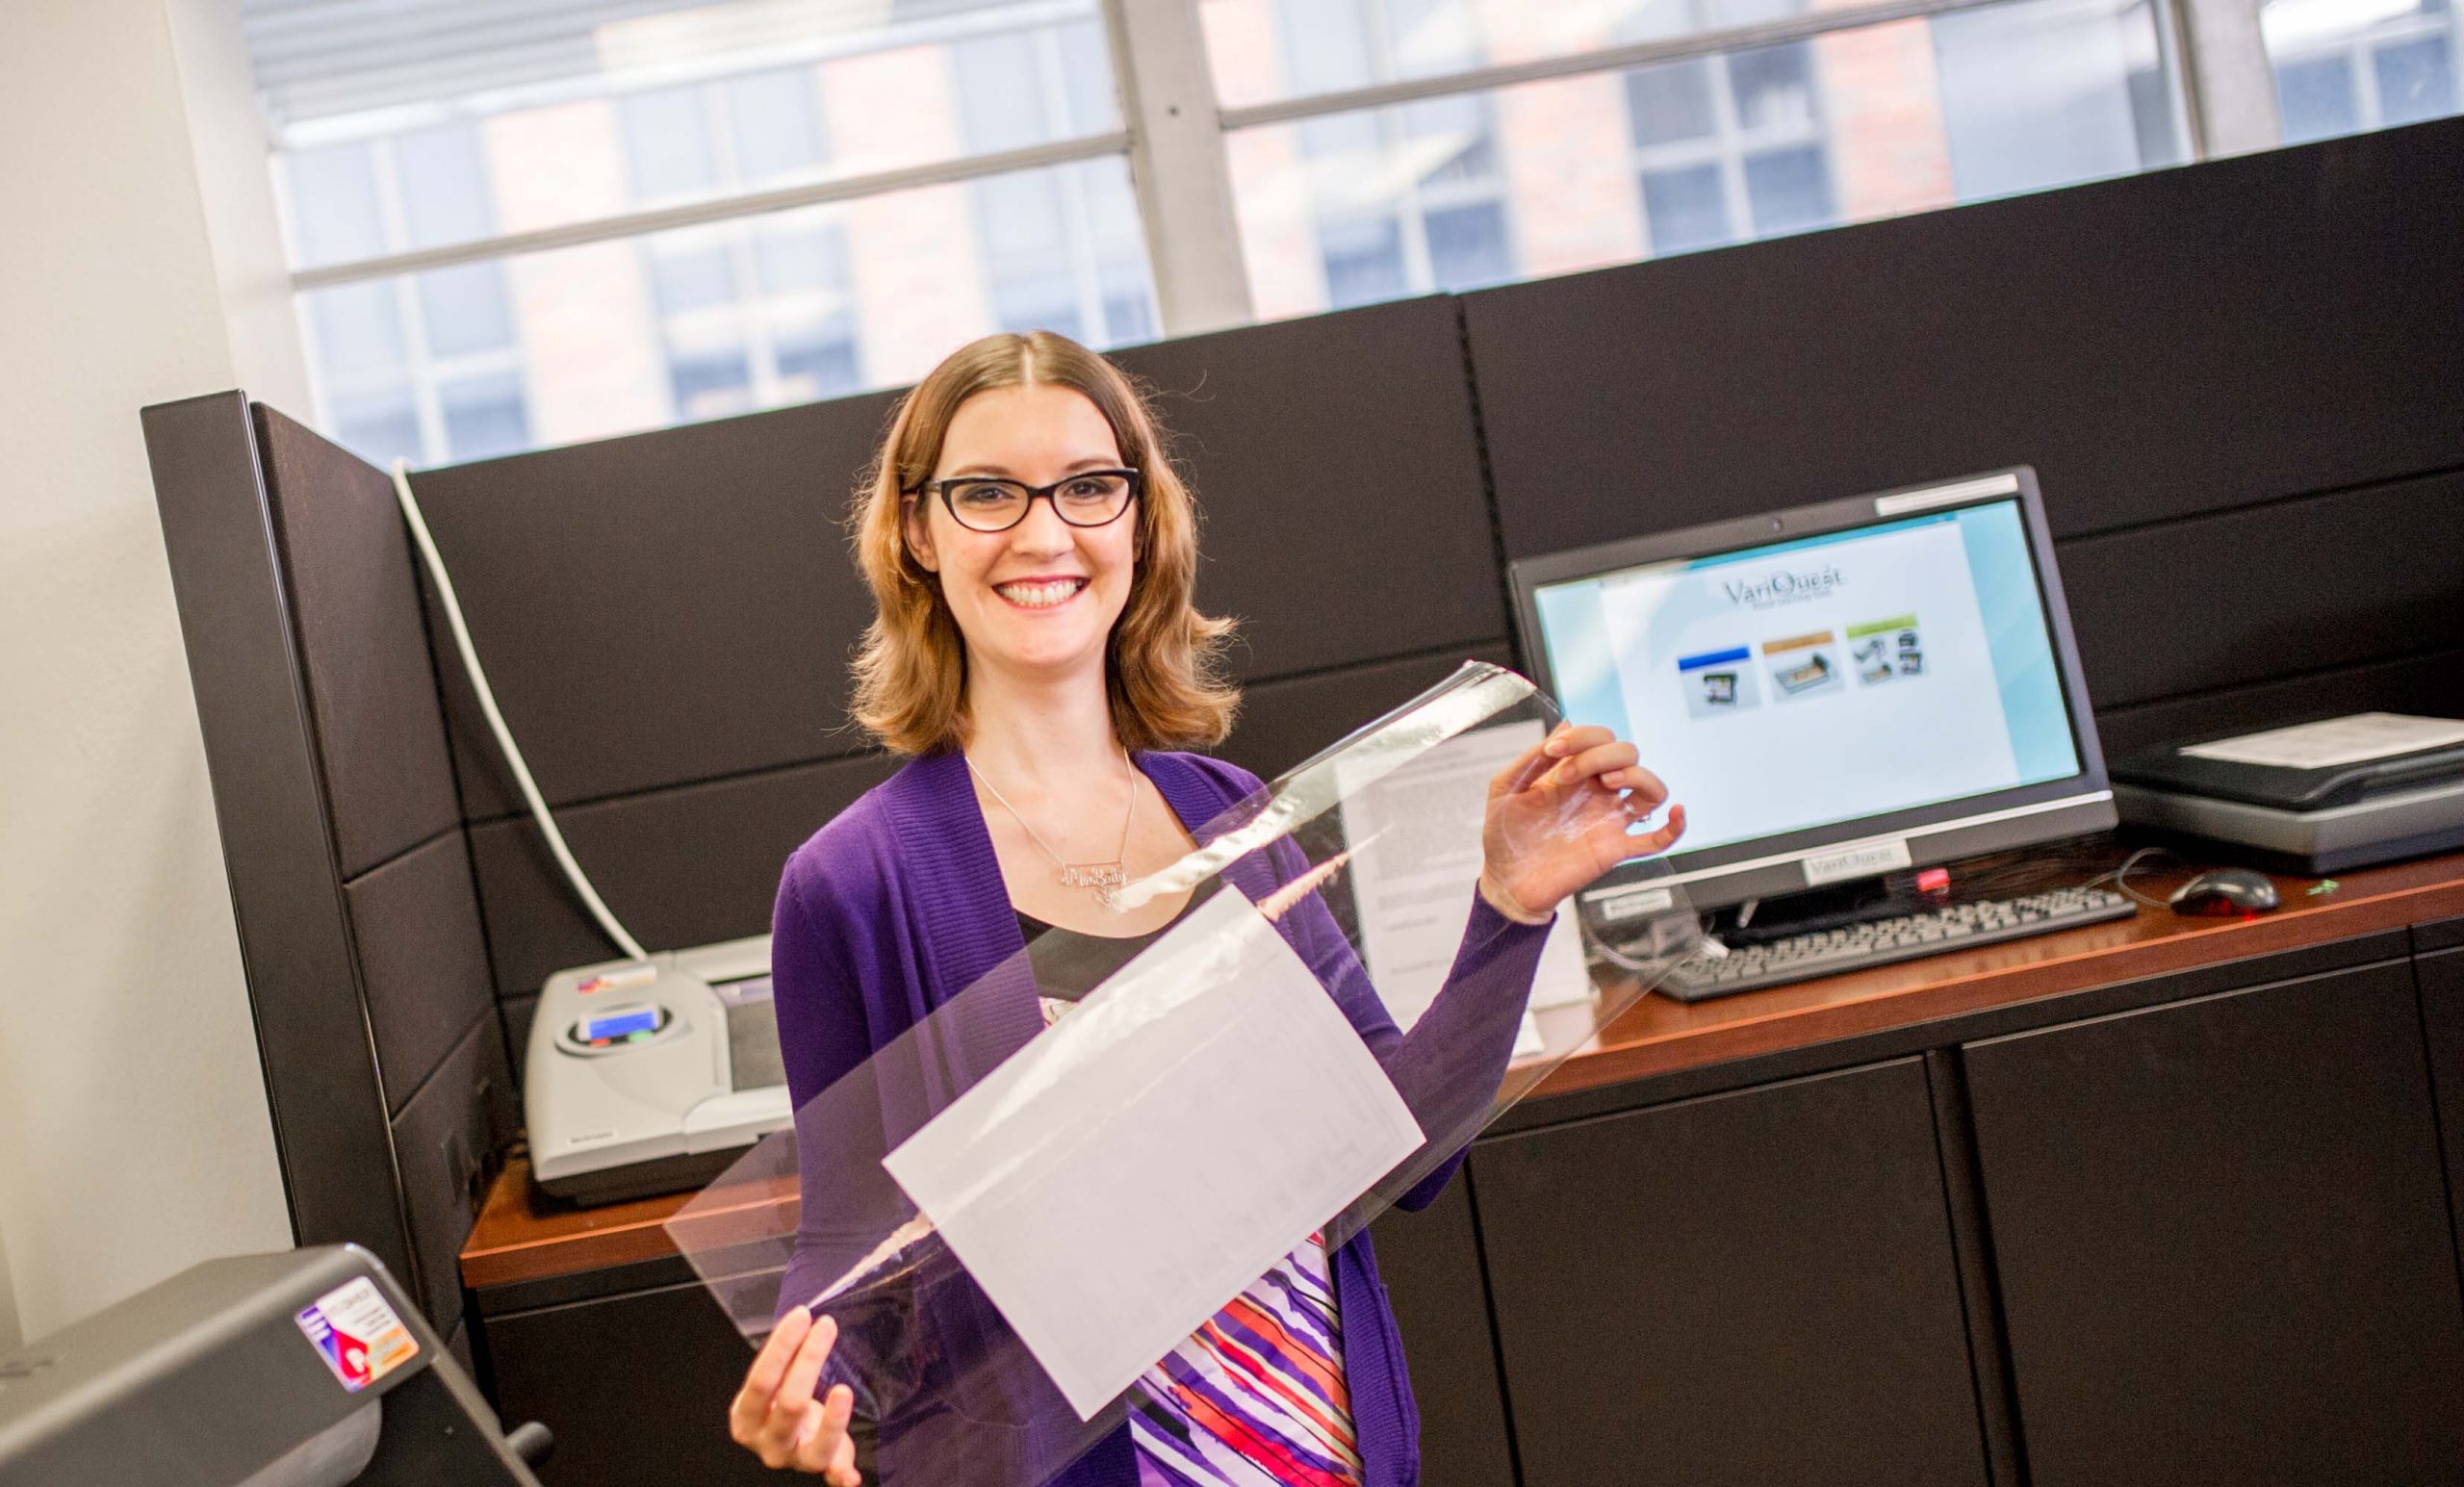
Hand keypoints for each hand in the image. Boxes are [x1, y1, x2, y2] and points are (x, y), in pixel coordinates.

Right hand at [729, 1307, 861, 1481]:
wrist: (782, 1443)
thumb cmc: (777, 1405)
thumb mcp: (770, 1389)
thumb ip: (782, 1362)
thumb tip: (801, 1320)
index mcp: (747, 1418)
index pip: (762, 1380)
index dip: (781, 1347)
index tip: (801, 1317)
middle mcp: (768, 1443)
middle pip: (790, 1404)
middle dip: (809, 1361)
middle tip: (826, 1326)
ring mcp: (795, 1460)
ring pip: (816, 1446)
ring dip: (833, 1420)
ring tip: (842, 1391)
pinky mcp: (821, 1469)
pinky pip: (833, 1474)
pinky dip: (842, 1475)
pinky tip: (851, 1476)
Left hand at [1480, 723, 1685, 919]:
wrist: (1504, 880)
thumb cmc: (1504, 834)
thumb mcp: (1506, 787)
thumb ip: (1532, 758)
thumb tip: (1564, 725)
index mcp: (1575, 773)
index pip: (1601, 738)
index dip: (1583, 736)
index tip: (1553, 751)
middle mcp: (1598, 792)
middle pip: (1628, 754)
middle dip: (1599, 755)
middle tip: (1566, 777)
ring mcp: (1609, 819)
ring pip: (1651, 787)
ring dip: (1636, 776)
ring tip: (1607, 783)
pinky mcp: (1615, 849)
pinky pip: (1657, 838)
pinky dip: (1676, 826)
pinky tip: (1677, 812)